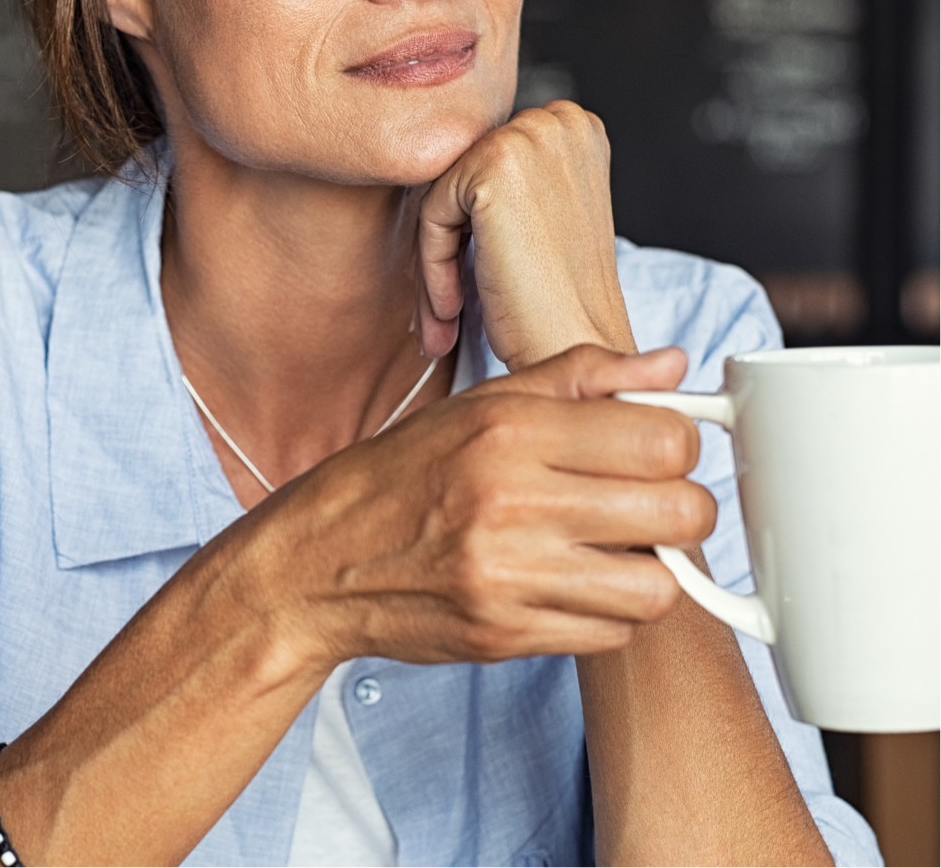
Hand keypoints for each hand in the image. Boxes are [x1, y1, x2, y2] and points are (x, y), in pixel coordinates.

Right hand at [254, 344, 714, 668]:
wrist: (321, 557)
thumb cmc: (404, 471)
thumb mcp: (483, 402)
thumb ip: (582, 376)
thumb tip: (672, 365)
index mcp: (510, 429)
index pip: (662, 439)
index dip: (677, 442)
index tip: (656, 447)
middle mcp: (512, 500)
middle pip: (679, 511)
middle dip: (680, 504)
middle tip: (648, 499)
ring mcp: (509, 576)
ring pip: (658, 586)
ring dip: (648, 567)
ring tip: (611, 546)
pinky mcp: (507, 636)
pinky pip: (612, 635)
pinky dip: (607, 612)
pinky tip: (571, 581)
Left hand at [415, 100, 633, 367]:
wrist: (578, 348)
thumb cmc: (560, 300)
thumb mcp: (542, 216)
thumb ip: (508, 179)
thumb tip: (440, 164)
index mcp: (575, 126)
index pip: (486, 162)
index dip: (473, 227)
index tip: (471, 280)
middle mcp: (559, 120)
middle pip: (462, 176)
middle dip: (451, 244)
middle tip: (450, 308)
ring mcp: (529, 136)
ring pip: (443, 195)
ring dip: (437, 261)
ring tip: (448, 316)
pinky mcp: (495, 165)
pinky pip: (432, 213)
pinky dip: (433, 267)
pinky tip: (453, 310)